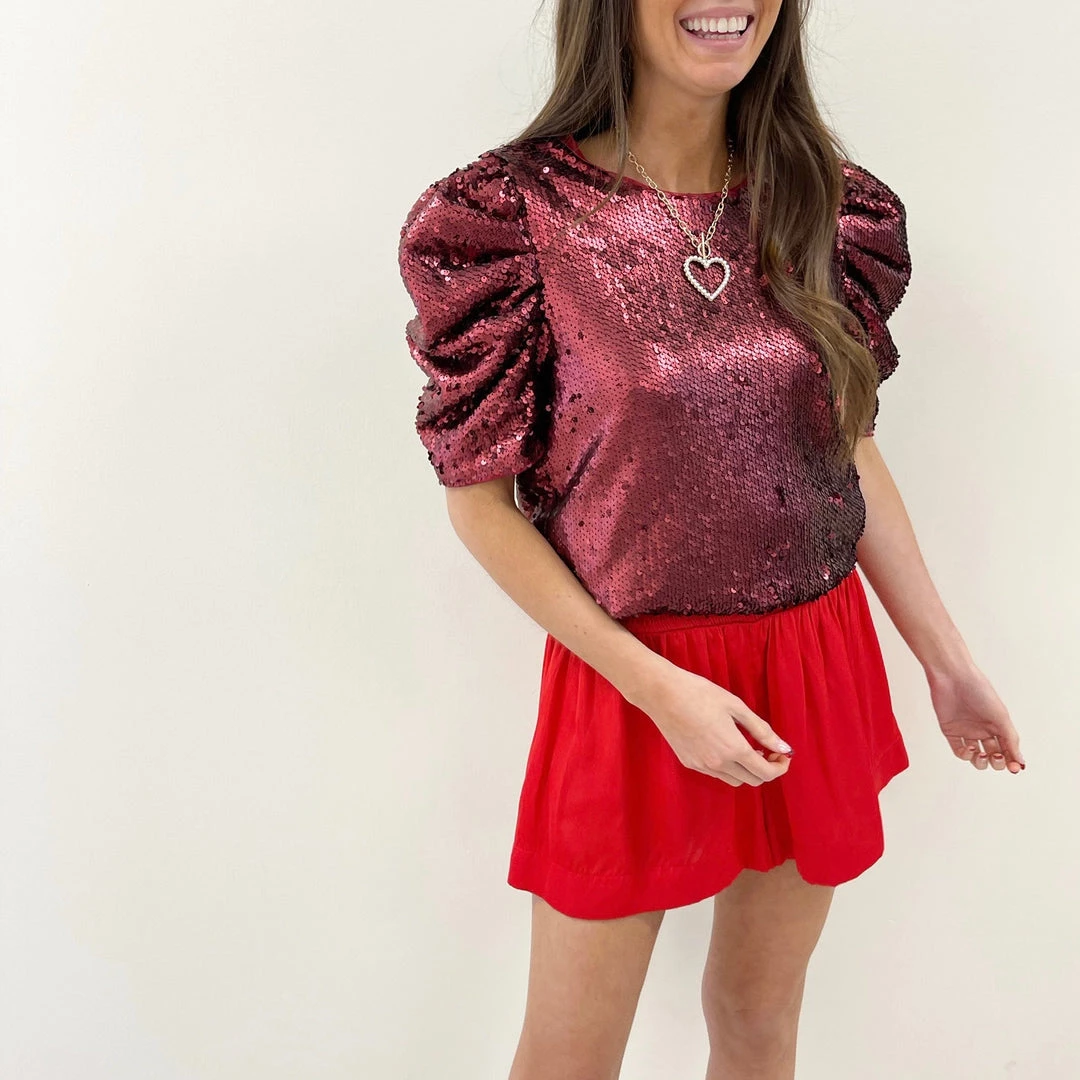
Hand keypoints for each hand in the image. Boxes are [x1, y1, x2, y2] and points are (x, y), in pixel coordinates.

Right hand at [637, 661, 793, 786]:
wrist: (662, 694)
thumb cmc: (700, 693)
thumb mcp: (736, 706)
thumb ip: (762, 730)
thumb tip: (784, 748)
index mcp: (734, 749)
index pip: (766, 773)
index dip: (780, 767)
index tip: (782, 754)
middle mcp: (718, 764)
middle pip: (752, 781)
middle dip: (766, 769)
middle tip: (768, 751)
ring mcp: (702, 766)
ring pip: (734, 780)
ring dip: (746, 770)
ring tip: (746, 748)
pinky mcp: (688, 763)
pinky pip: (716, 773)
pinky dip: (727, 767)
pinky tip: (724, 746)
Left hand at [927, 662, 1024, 773]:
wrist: (953, 677)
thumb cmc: (980, 692)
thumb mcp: (1001, 717)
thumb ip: (1011, 740)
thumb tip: (1021, 763)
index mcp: (998, 724)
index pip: (1008, 749)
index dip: (1012, 761)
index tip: (1015, 768)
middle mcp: (983, 729)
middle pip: (993, 755)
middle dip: (997, 762)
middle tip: (997, 757)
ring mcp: (966, 730)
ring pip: (976, 757)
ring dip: (981, 762)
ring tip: (982, 755)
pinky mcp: (950, 730)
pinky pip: (959, 750)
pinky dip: (965, 755)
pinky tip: (970, 748)